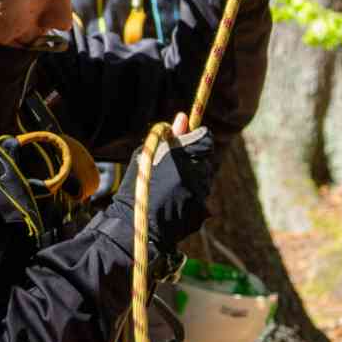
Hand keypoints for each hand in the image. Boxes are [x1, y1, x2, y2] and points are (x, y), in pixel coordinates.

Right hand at [107, 114, 213, 248]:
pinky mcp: (202, 212)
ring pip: (204, 179)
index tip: (183, 142)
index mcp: (185, 157)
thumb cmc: (138, 186)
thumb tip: (184, 117)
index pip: (205, 138)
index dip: (195, 138)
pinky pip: (201, 197)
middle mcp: (198, 175)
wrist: (136, 225)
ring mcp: (202, 195)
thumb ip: (170, 136)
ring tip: (169, 186)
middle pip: (206, 159)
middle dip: (194, 159)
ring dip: (193, 178)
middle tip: (171, 167)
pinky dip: (191, 196)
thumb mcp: (148, 154)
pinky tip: (172, 200)